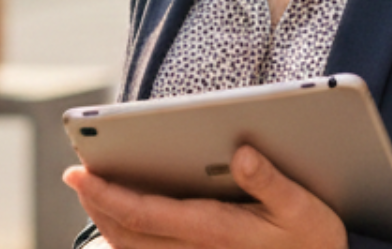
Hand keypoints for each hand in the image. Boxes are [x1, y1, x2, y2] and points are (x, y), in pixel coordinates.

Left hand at [64, 145, 345, 248]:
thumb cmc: (314, 241)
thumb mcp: (303, 207)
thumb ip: (271, 181)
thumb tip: (241, 152)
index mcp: (216, 232)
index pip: (144, 213)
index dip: (106, 193)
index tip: (78, 173)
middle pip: (127, 232)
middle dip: (97, 204)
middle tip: (76, 176)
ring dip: (107, 221)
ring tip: (92, 193)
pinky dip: (127, 238)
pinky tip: (123, 220)